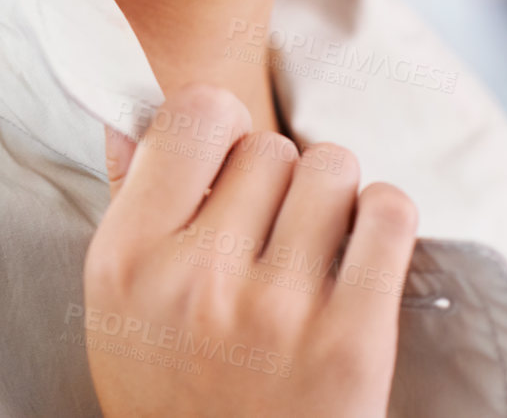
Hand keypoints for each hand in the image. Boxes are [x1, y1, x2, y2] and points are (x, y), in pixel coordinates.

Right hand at [80, 84, 417, 416]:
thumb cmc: (170, 396)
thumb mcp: (117, 308)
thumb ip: (127, 207)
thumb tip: (134, 120)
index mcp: (127, 259)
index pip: (194, 116)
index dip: (220, 128)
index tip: (227, 160)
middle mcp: (196, 278)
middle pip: (269, 146)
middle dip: (277, 177)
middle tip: (271, 228)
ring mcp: (275, 310)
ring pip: (332, 169)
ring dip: (333, 196)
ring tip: (319, 240)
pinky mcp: (350, 342)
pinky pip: (389, 217)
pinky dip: (385, 219)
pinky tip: (366, 246)